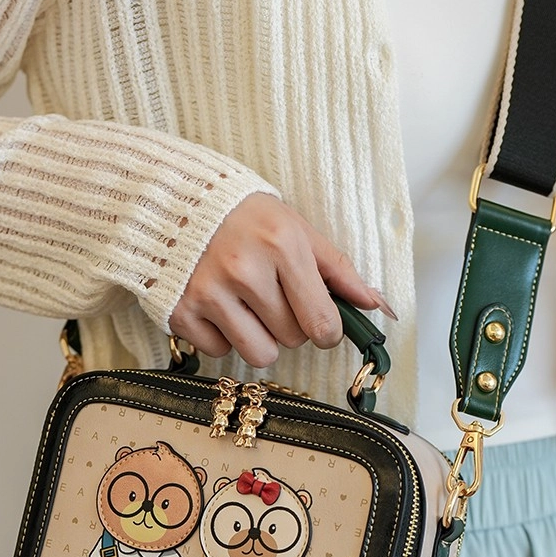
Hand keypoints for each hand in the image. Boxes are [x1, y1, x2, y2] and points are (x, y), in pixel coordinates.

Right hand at [170, 193, 397, 367]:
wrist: (175, 201)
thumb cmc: (245, 218)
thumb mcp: (296, 229)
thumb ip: (339, 271)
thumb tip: (380, 306)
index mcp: (282, 245)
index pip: (322, 323)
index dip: (327, 331)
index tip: (320, 323)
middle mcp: (245, 271)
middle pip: (291, 340)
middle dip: (289, 325)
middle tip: (272, 296)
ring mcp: (209, 293)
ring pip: (259, 354)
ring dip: (260, 338)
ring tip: (247, 306)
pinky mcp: (182, 312)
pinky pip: (220, 352)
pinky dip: (223, 336)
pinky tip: (218, 307)